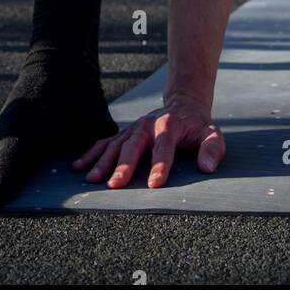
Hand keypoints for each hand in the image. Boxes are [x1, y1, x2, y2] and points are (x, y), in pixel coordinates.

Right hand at [71, 96, 224, 188]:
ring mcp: (133, 128)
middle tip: (115, 185)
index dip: (160, 165)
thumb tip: (207, 168)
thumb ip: (212, 149)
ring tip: (92, 180)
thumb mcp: (211, 133)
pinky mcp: (124, 133)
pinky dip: (90, 153)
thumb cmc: (197, 126)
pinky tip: (77, 167)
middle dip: (124, 166)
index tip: (154, 184)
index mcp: (170, 126)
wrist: (182, 104)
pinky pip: (104, 142)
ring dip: (103, 162)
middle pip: (134, 145)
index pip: (164, 146)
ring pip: (115, 144)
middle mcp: (148, 125)